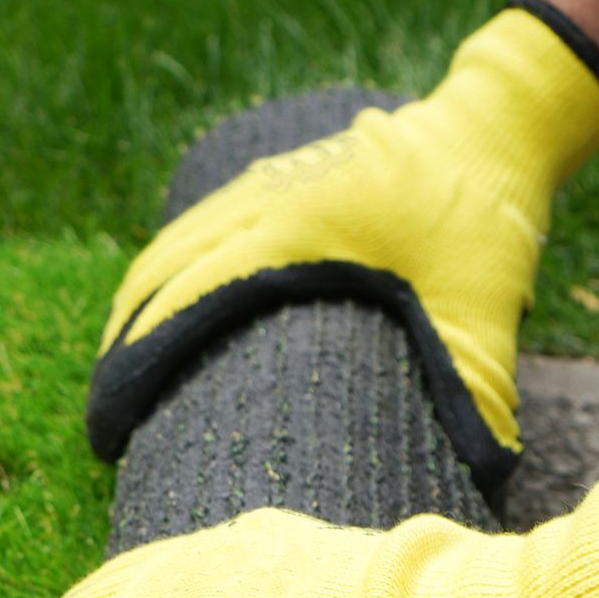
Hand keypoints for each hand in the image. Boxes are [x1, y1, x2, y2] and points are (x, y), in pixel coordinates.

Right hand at [87, 4, 598, 490]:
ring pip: (171, 243)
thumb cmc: (485, 220)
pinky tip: (154, 307)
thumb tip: (483, 471)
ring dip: (136, 303)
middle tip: (105, 412)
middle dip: (123, 341)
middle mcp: (266, 198)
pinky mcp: (271, 177)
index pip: (191, 295)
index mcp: (298, 231)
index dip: (143, 358)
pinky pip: (195, 224)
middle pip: (161, 270)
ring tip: (116, 367)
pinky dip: (164, 267)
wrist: (493, 127)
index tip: (116, 417)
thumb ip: (475, 390)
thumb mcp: (484, 311)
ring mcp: (264, 181)